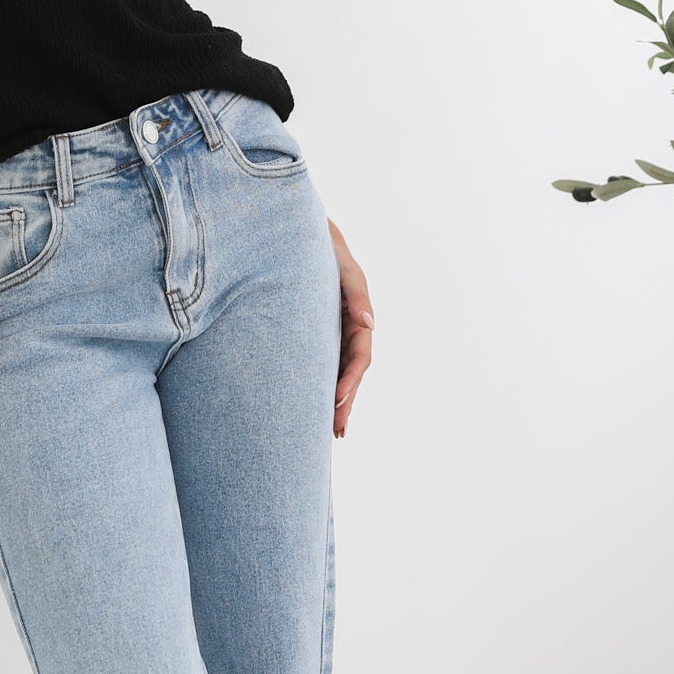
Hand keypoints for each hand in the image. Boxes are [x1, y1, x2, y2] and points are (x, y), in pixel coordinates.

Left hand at [325, 218, 373, 437]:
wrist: (304, 241)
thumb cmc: (329, 252)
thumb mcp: (345, 270)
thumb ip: (358, 293)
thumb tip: (370, 323)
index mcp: (359, 320)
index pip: (359, 358)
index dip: (349, 380)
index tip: (336, 400)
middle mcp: (350, 333)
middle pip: (350, 375)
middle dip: (345, 404)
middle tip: (337, 432)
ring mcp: (334, 337)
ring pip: (337, 375)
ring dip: (336, 403)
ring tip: (330, 433)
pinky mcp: (318, 337)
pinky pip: (322, 367)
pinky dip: (320, 387)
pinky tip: (313, 408)